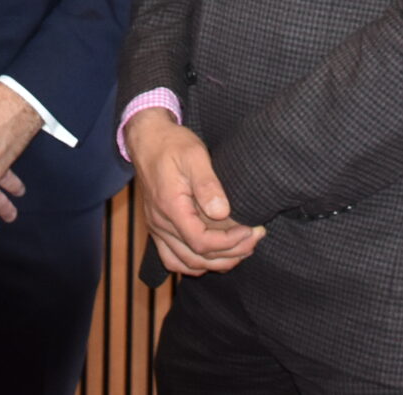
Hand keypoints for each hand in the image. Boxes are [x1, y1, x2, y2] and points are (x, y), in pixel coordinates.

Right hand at [129, 110, 263, 275]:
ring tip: (241, 249)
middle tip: (255, 239)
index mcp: (170, 207)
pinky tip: (213, 256)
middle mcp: (160, 224)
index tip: (251, 231)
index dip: (230, 243)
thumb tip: (222, 212)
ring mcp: (157, 228)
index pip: (201, 242)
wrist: (147, 139)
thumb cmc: (172, 144)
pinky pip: (173, 258)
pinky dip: (194, 263)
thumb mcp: (194, 155)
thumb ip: (207, 184)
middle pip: (197, 258)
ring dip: (215, 262)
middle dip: (231, 254)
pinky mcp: (158, 228)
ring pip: (186, 263)